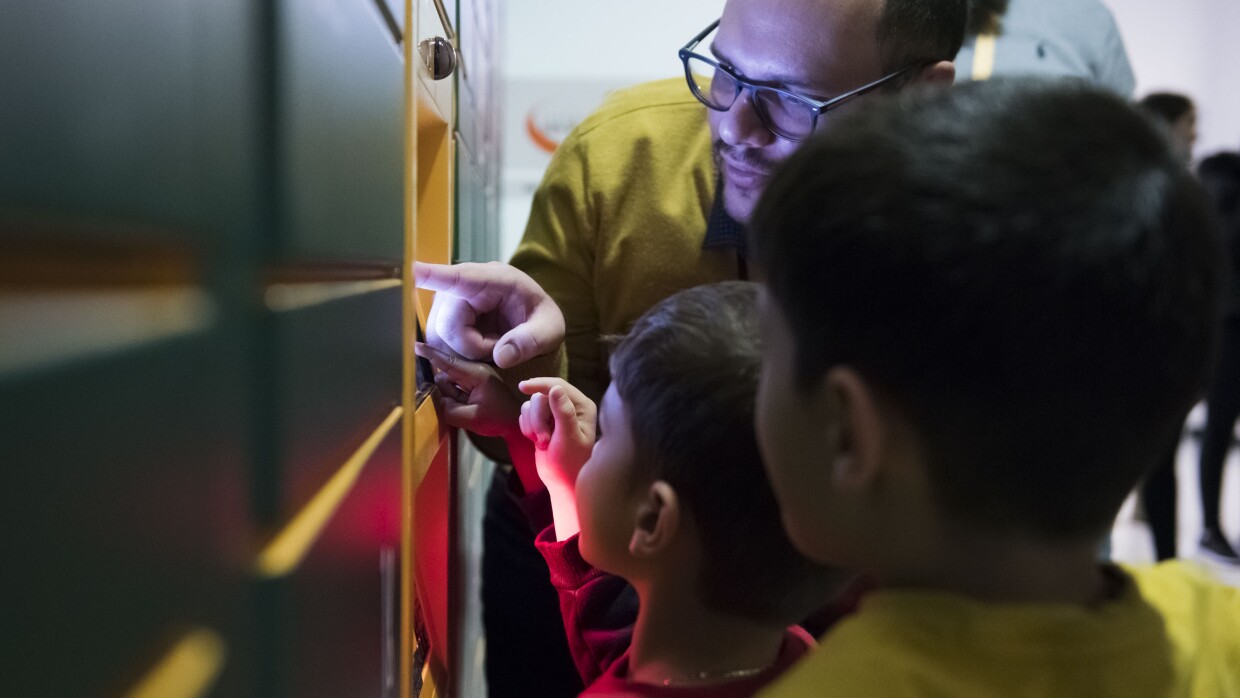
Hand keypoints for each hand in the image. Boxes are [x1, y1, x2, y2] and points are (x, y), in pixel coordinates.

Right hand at [414, 342, 521, 437]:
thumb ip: (448, 410)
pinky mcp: (472, 382)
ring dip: (452, 398)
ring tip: (469, 409)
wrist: (516, 423)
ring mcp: (473, 376)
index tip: (415, 345)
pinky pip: (454, 388)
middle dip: (446, 393)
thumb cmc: (497, 420)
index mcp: (476, 374)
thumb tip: (433, 400)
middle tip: (463, 408)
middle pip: (444, 377)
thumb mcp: (471, 418)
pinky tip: (468, 407)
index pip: (448, 362)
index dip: (430, 355)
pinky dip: (456, 398)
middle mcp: (473, 371)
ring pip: (447, 384)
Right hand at [415, 261, 564, 367]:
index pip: (460, 277)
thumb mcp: (549, 331)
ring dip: (464, 350)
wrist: (534, 324)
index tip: (411, 269)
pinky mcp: (444, 314)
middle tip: (498, 347)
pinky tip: (478, 346)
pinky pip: (438, 341)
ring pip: (438, 335)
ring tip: (491, 345)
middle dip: (470, 345)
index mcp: (497, 279)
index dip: (434, 275)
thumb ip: (530, 341)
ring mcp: (452, 299)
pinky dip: (457, 352)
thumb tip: (501, 356)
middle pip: (447, 323)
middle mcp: (468, 284)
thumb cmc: (542, 322)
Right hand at [518, 377, 595, 490]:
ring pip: (531, 404)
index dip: (540, 384)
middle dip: (537, 418)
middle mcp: (569, 405)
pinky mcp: (542, 420)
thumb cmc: (570, 463)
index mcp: (583, 406)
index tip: (522, 387)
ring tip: (542, 443)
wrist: (561, 481)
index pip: (558, 386)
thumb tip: (555, 388)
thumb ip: (563, 413)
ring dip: (532, 425)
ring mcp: (555, 413)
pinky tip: (536, 441)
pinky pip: (525, 414)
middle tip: (543, 440)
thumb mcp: (568, 438)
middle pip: (541, 396)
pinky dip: (527, 427)